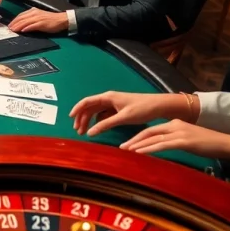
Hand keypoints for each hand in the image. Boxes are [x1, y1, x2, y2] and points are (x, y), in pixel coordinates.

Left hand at [7, 7, 68, 33]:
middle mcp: (34, 13)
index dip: (14, 20)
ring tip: (13, 30)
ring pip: (25, 22)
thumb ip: (31, 19)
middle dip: (14, 23)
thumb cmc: (50, 19)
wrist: (61, 19)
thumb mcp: (39, 16)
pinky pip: (33, 25)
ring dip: (18, 26)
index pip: (21, 15)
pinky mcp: (42, 23)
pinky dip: (27, 28)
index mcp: (33, 11)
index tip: (9, 25)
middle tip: (9, 28)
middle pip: (21, 18)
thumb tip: (22, 24)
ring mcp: (38, 18)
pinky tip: (23, 30)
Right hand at [69, 91, 191, 136]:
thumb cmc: (142, 109)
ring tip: (85, 132)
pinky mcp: (118, 109)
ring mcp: (113, 104)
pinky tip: (98, 129)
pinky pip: (103, 115)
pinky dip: (98, 121)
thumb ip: (105, 125)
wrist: (159, 106)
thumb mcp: (123, 118)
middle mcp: (108, 99)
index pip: (87, 102)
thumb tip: (89, 133)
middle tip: (78, 131)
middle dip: (82, 118)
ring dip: (89, 121)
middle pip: (90, 108)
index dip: (77, 109)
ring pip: (96, 112)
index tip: (70, 119)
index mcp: (107, 97)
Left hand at [121, 119, 229, 158]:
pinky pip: (162, 145)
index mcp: (173, 123)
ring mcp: (178, 133)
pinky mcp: (183, 141)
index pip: (150, 130)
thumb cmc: (206, 143)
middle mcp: (174, 126)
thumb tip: (159, 146)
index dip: (137, 137)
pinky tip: (140, 153)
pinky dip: (149, 149)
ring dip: (138, 145)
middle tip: (120, 148)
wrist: (224, 143)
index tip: (126, 144)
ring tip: (126, 151)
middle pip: (148, 132)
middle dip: (133, 140)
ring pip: (153, 138)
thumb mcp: (186, 138)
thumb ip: (172, 140)